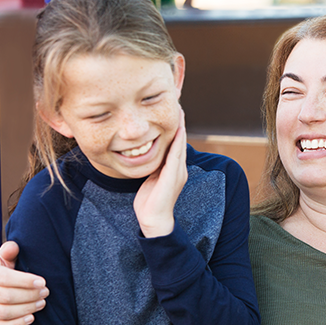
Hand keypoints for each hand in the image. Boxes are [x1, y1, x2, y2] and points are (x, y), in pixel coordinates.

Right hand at [0, 242, 48, 324]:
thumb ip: (9, 254)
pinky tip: (31, 317)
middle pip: (7, 296)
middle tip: (46, 292)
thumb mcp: (5, 262)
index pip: (4, 277)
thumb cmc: (4, 274)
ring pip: (5, 312)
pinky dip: (17, 324)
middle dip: (30, 295)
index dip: (24, 280)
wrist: (0, 290)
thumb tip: (13, 246)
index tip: (43, 282)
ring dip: (27, 308)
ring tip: (42, 303)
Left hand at [134, 109, 187, 237]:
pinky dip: (177, 140)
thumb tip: (145, 156)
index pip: (176, 143)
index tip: (173, 111)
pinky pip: (176, 153)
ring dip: (180, 126)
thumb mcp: (150, 180)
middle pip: (181, 139)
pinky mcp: (174, 176)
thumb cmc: (149, 203)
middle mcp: (179, 168)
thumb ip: (153, 168)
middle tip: (177, 103)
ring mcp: (178, 172)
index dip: (176, 127)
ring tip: (179, 110)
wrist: (153, 220)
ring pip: (180, 143)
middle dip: (180, 122)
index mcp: (174, 169)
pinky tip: (177, 128)